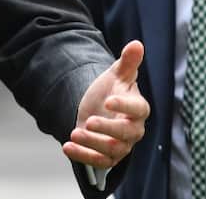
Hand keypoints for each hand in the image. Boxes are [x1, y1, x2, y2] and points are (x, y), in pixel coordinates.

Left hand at [63, 40, 149, 168]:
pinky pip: (98, 161)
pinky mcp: (107, 157)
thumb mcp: (117, 74)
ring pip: (111, 150)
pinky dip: (82, 156)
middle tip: (89, 121)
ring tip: (73, 134)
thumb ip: (128, 61)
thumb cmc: (112, 90)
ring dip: (92, 144)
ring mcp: (121, 145)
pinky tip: (67, 148)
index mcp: (138, 109)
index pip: (138, 110)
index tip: (108, 100)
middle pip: (125, 134)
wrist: (98, 108)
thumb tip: (136, 44)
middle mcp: (133, 130)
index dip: (124, 106)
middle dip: (107, 130)